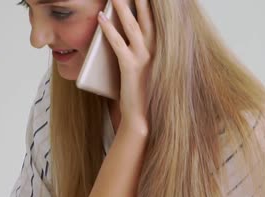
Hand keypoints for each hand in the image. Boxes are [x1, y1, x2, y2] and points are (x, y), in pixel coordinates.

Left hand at [98, 0, 154, 132]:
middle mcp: (157, 51)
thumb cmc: (141, 92)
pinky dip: (108, 29)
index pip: (159, 20)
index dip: (152, 6)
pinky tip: (101, 18)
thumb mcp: (146, 67)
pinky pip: (117, 43)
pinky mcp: (131, 67)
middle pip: (148, 17)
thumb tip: (127, 30)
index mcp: (163, 50)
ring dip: (123, 7)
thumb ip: (142, 50)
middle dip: (141, 0)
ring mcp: (145, 58)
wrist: (142, 117)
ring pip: (133, 26)